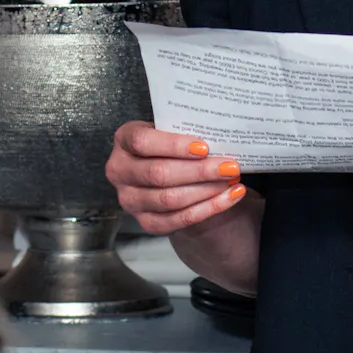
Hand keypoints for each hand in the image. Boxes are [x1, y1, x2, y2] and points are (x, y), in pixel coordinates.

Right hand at [106, 121, 248, 236]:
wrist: (165, 171)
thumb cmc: (169, 145)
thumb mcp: (168, 130)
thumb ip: (184, 131)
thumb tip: (219, 138)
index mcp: (123, 140)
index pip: (142, 142)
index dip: (173, 145)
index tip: (204, 147)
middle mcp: (119, 171)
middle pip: (159, 174)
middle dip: (199, 171)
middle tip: (230, 166)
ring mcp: (130, 200)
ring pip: (170, 199)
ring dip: (207, 191)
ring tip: (232, 181)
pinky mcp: (146, 222)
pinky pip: (179, 220)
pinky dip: (209, 208)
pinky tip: (230, 196)